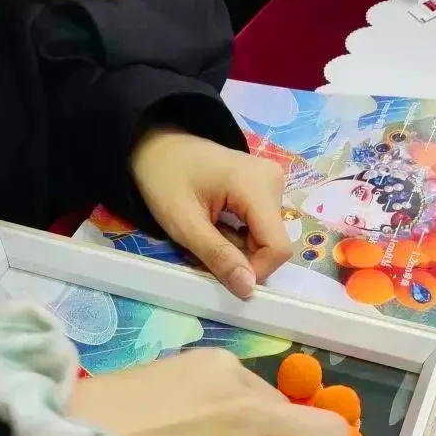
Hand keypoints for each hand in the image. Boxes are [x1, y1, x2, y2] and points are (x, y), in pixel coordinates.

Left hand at [131, 128, 291, 298]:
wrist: (157, 145)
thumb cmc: (164, 179)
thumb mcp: (184, 224)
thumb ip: (218, 256)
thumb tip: (247, 290)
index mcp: (258, 186)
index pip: (278, 247)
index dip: (255, 270)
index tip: (222, 271)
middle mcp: (274, 181)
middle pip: (272, 242)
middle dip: (242, 257)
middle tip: (205, 246)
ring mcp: (272, 182)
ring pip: (267, 237)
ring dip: (239, 247)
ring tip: (208, 231)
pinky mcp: (265, 186)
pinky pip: (262, 225)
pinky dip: (240, 235)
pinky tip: (218, 222)